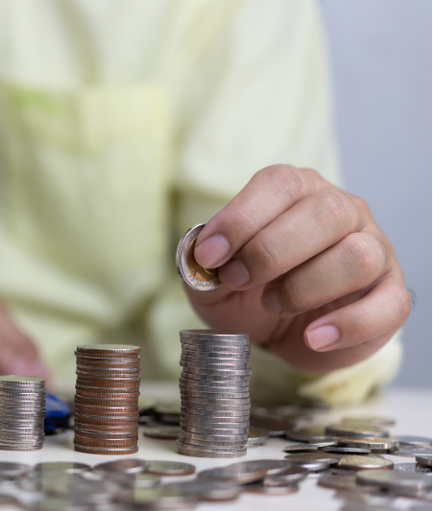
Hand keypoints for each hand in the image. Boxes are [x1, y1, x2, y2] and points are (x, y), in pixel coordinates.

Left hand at [186, 165, 409, 372]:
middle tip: (238, 279)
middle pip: (325, 213)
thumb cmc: (248, 291)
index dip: (241, 218)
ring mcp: (374, 250)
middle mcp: (342, 211)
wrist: (280, 332)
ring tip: (273, 304)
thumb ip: (200, 265)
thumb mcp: (212, 278)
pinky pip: (388, 305)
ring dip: (305, 286)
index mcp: (297, 192)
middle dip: (271, 251)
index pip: (280, 184)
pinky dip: (348, 325)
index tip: (210, 254)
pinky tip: (313, 337)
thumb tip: (200, 257)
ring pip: (357, 255)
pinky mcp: (390, 296)